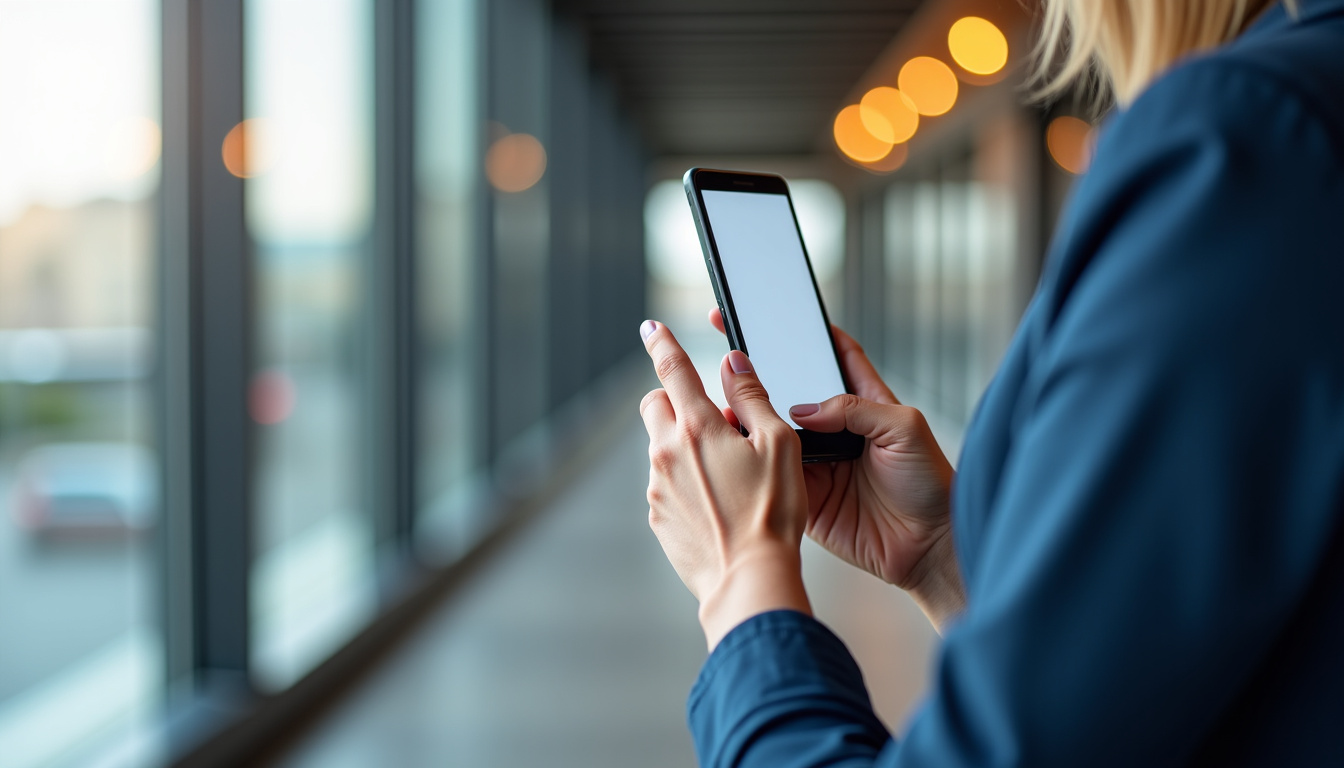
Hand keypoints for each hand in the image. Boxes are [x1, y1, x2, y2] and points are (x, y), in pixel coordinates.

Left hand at [638, 319, 811, 650]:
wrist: (748, 579)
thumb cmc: (773, 512)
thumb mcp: (779, 445)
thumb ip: (752, 397)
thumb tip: (732, 363)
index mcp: (698, 427)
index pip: (672, 369)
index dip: (662, 343)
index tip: (651, 328)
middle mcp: (668, 452)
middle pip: (654, 405)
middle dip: (674, 401)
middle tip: (711, 420)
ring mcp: (657, 487)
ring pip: (662, 448)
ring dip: (685, 448)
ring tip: (728, 475)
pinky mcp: (657, 517)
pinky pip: (666, 485)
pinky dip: (685, 483)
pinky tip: (717, 504)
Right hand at [709, 309, 963, 630]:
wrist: (929, 547)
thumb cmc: (930, 483)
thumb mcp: (904, 428)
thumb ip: (855, 409)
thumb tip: (801, 410)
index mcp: (864, 403)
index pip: (832, 355)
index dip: (806, 332)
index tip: (775, 310)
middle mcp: (835, 429)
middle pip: (792, 391)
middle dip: (763, 370)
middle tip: (731, 351)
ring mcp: (818, 462)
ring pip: (774, 432)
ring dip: (750, 416)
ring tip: (723, 396)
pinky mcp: (805, 496)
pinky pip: (771, 472)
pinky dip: (752, 459)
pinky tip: (734, 443)